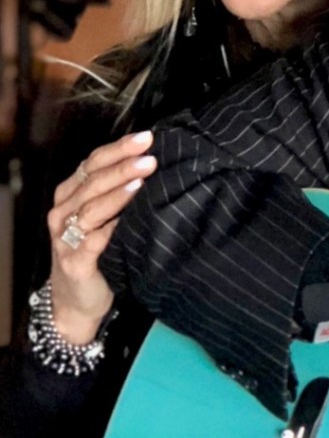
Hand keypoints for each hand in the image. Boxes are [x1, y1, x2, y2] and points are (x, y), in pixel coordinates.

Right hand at [46, 131, 156, 343]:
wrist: (79, 300)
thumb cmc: (101, 249)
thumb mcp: (106, 216)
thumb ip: (120, 191)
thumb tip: (156, 160)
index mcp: (71, 194)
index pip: (93, 162)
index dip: (118, 148)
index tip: (147, 137)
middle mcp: (64, 211)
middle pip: (93, 181)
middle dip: (122, 165)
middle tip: (149, 156)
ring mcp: (66, 237)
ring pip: (90, 208)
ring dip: (116, 193)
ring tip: (141, 180)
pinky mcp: (75, 262)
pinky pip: (93, 241)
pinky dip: (110, 229)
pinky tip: (127, 220)